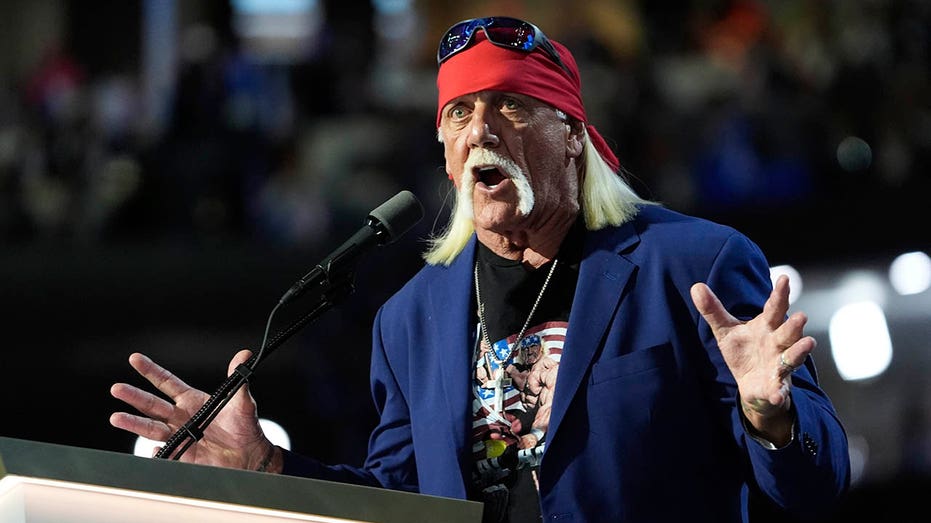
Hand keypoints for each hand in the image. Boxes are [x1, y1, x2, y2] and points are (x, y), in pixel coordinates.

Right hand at [110, 349, 277, 470]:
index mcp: (191, 400)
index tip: (135, 358)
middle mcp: (181, 417)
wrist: (250, 455)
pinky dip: (158, 451)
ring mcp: (180, 436)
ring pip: (151, 428)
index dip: (150, 370)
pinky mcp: (182, 454)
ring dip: (134, 423)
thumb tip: (244, 355)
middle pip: (152, 405)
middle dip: (134, 396)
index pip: (166, 382)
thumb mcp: (242, 401)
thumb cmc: (245, 426)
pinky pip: (165, 452)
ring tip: (116, 418)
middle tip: (117, 388)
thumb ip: (238, 380)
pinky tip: (155, 448)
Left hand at [690, 275, 814, 444]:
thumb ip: (713, 310)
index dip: (780, 294)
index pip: (774, 308)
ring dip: (799, 351)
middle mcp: (778, 343)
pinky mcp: (775, 386)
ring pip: (792, 357)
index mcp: (767, 327)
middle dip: (794, 325)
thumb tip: (696, 286)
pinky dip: (779, 392)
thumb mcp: (725, 330)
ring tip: (808, 343)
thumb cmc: (744, 351)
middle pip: (788, 332)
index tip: (784, 278)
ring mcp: (779, 365)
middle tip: (801, 315)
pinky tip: (778, 395)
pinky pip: (779, 389)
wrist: (751, 384)